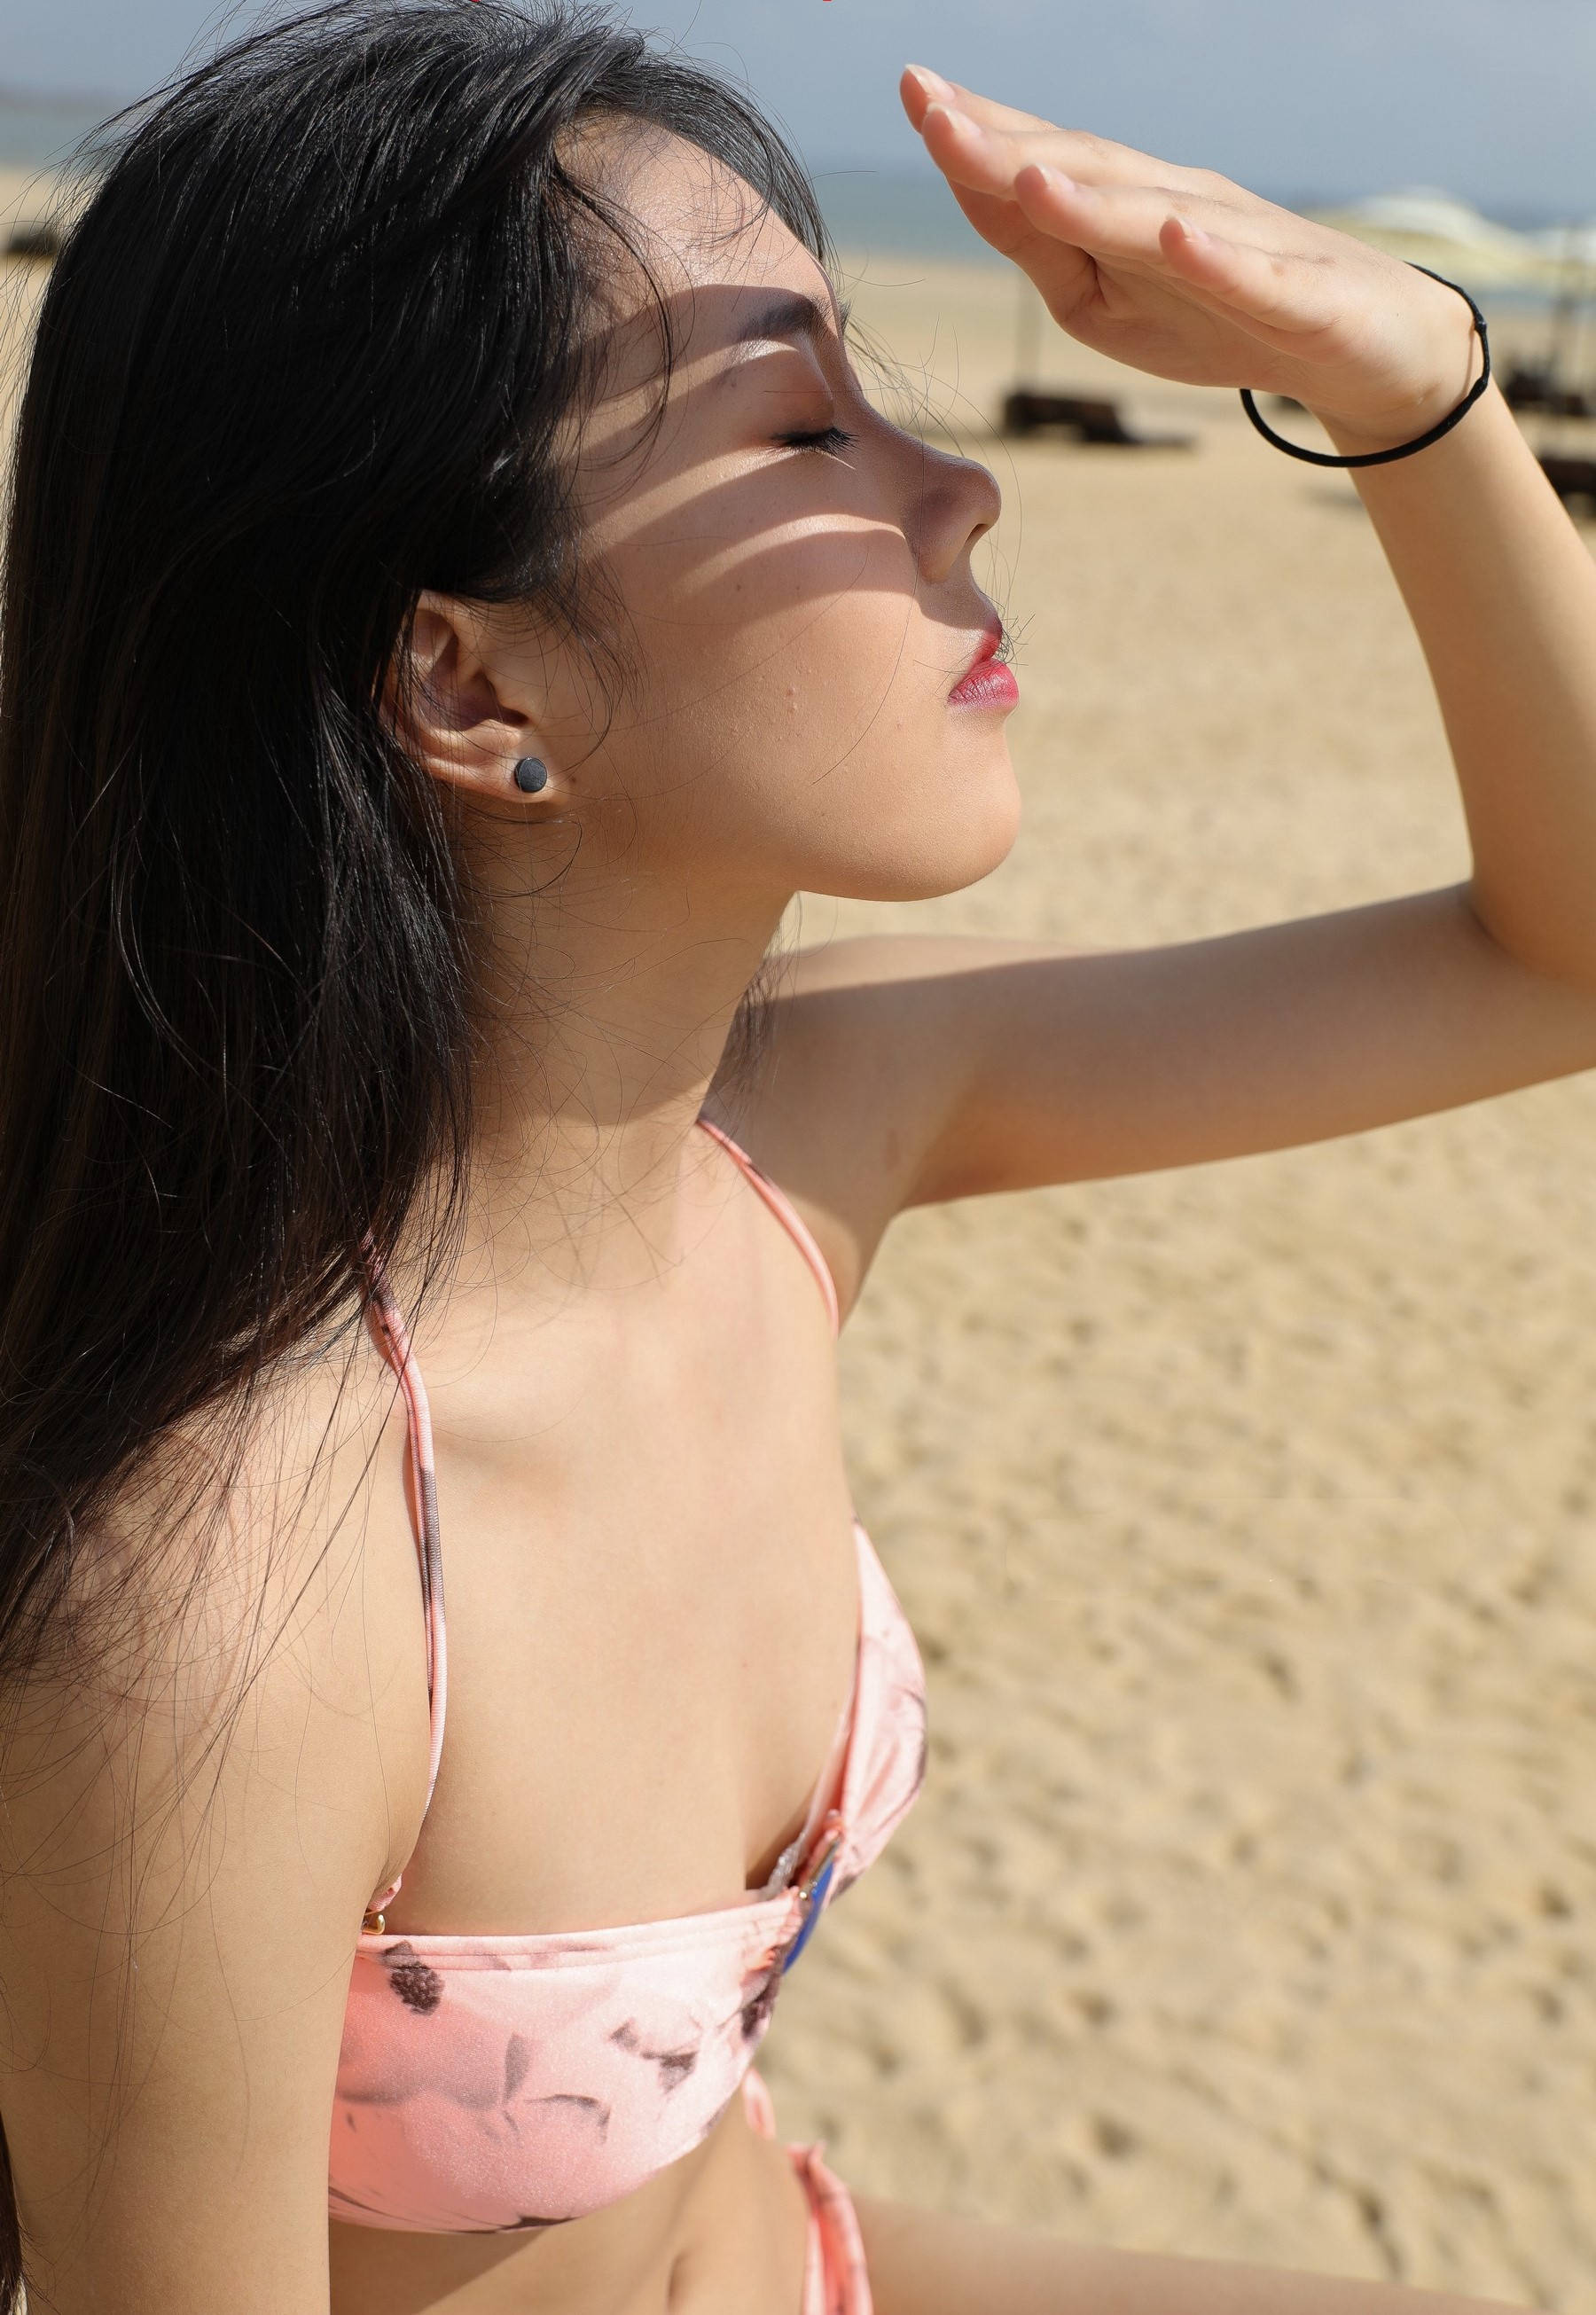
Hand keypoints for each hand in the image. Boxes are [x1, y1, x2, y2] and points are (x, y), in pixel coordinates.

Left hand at [900, 65, 1482, 451]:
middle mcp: (1179, 207)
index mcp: (1126, 212)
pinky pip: (1253, 276)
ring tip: (1027, 177)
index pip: (1044, 166)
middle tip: (935, 113)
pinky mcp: (1298, 295)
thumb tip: (973, 191)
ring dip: (1092, 198)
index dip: (979, 135)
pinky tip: (1178, 235)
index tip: (914, 90)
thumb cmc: (1222, 316)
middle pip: (1088, 176)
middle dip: (1010, 148)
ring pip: (1157, 220)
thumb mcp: (1106, 299)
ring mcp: (1240, 245)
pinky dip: (1215, 257)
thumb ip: (1044, 248)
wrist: (1363, 343)